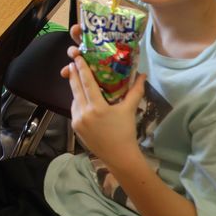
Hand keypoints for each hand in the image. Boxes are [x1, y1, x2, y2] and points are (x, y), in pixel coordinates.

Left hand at [61, 48, 144, 163]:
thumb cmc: (126, 132)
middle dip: (73, 75)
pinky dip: (77, 102)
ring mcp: (77, 121)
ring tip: (77, 79)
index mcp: (97, 107)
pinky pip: (74, 110)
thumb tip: (142, 75)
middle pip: (76, 89)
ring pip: (74, 99)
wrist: (119, 157)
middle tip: (72, 63)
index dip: (82, 69)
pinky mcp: (75, 128)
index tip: (77, 58)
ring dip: (75, 89)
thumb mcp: (129, 110)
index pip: (87, 83)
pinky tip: (82, 98)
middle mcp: (84, 113)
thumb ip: (135, 91)